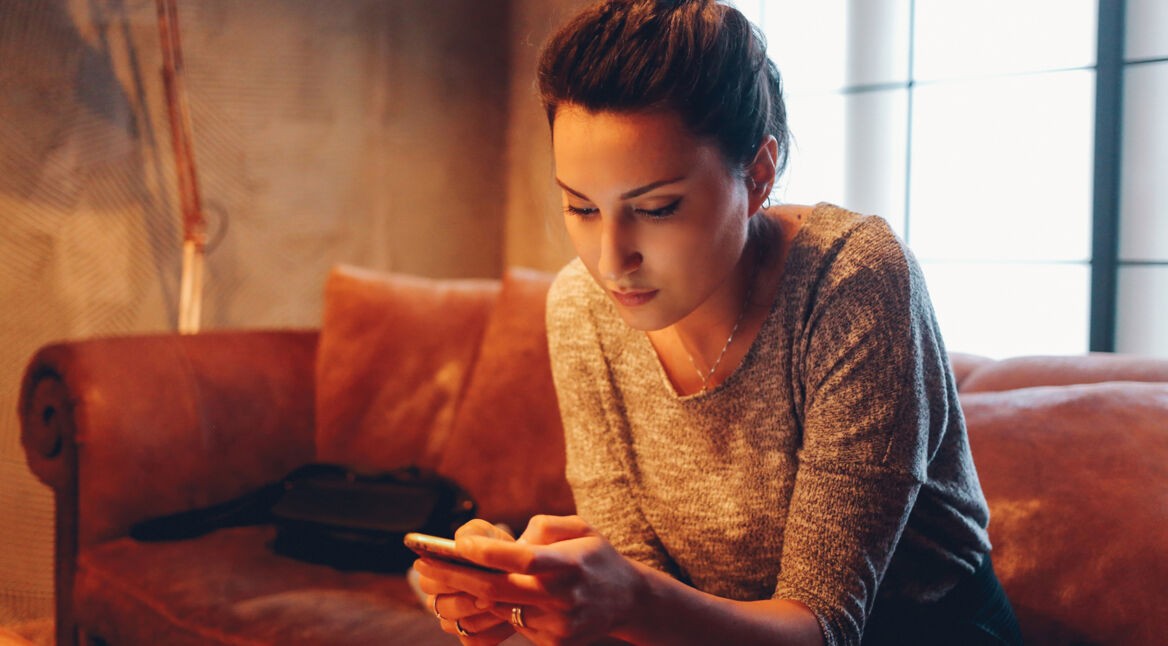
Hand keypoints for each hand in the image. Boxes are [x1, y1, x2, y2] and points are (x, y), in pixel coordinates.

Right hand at [415, 520, 516, 644]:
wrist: (522, 571)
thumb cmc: (497, 548)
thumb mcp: (487, 534)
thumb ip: (473, 533)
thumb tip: (460, 544)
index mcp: (435, 572)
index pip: (427, 581)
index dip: (445, 578)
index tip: (467, 573)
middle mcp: (440, 599)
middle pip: (441, 607)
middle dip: (465, 600)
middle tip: (490, 595)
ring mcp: (454, 621)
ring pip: (460, 625)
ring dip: (483, 615)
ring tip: (503, 603)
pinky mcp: (472, 638)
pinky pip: (475, 641)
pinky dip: (492, 631)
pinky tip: (508, 618)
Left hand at [420, 515, 643, 645]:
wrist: (628, 601)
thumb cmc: (595, 556)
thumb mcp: (580, 528)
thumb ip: (544, 527)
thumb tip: (507, 541)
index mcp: (571, 564)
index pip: (525, 560)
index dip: (490, 553)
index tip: (458, 543)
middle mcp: (563, 598)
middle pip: (499, 591)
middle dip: (456, 577)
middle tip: (424, 566)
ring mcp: (557, 625)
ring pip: (498, 610)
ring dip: (463, 596)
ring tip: (434, 580)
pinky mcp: (551, 643)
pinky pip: (511, 623)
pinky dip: (490, 608)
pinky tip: (471, 594)